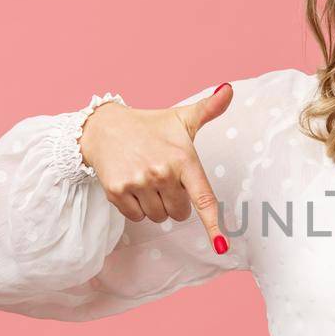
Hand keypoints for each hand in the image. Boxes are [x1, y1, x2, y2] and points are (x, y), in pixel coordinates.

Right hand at [79, 82, 234, 253]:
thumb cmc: (150, 126)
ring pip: (159, 217)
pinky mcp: (117, 191)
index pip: (203, 197)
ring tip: (146, 180)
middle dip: (175, 202)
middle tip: (163, 179)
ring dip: (156, 205)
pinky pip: (137, 217)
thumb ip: (209, 109)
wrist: (104, 128)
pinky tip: (132, 186)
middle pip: (180, 213)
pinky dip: (137, 208)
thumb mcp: (181, 118)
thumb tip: (230, 89)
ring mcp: (138, 182)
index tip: (221, 245)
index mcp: (183, 158)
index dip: (213, 224)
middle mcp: (162, 172)